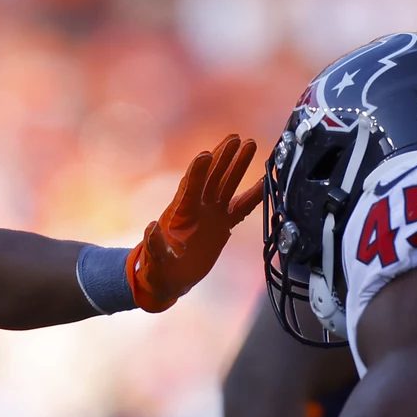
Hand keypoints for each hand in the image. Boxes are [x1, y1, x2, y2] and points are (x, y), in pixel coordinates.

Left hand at [128, 133, 264, 312]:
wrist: (170, 278)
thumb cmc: (158, 268)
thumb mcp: (154, 258)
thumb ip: (154, 245)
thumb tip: (150, 228)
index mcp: (180, 212)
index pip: (190, 186)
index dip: (198, 171)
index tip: (207, 154)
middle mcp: (198, 207)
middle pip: (212, 177)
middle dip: (224, 157)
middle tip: (237, 138)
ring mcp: (211, 213)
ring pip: (228, 184)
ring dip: (238, 165)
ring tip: (250, 144)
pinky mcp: (222, 224)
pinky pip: (241, 207)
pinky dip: (253, 195)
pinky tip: (266, 182)